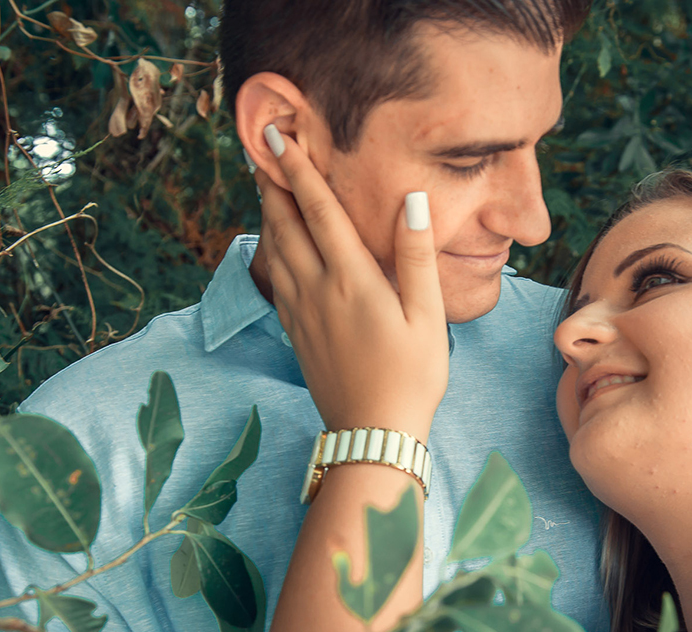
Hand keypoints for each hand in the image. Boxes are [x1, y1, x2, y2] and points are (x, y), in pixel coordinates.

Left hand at [256, 126, 447, 441]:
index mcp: (350, 281)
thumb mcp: (427, 316)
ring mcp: (301, 313)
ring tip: (266, 187)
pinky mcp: (297, 332)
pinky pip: (276, 279)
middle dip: (273, 184)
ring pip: (275, 251)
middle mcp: (317, 291)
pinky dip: (271, 250)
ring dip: (268, 214)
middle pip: (285, 225)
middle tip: (264, 151)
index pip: (319, 212)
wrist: (372, 434)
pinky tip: (275, 246)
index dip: (298, 171)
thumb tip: (413, 201)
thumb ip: (416, 256)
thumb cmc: (412, 377)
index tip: (281, 138)